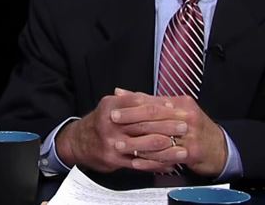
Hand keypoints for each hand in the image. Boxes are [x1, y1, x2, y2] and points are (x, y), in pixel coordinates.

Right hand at [55, 89, 184, 173]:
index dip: (160, 107)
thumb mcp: (112, 106)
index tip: (176, 109)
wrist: (80, 142)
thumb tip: (162, 101)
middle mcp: (110, 124)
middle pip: (144, 124)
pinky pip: (140, 163)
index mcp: (111, 106)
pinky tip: (169, 163)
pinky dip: (156, 164)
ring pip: (144, 145)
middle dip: (167, 126)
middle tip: (185, 126)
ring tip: (182, 147)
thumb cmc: (101, 122)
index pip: (140, 104)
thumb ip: (134, 101)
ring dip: (166, 147)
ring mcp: (112, 143)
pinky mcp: (114, 160)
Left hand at [112, 90, 226, 176]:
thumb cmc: (192, 127)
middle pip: (154, 119)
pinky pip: (166, 157)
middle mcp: (186, 117)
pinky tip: (135, 161)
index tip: (114, 109)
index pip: (153, 103)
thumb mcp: (174, 109)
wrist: (218, 147)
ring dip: (136, 143)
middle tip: (112, 124)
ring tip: (118, 144)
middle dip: (130, 122)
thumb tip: (121, 93)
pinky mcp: (192, 153)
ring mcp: (190, 135)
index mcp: (181, 103)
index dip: (131, 107)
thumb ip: (148, 101)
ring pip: (158, 138)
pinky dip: (149, 160)